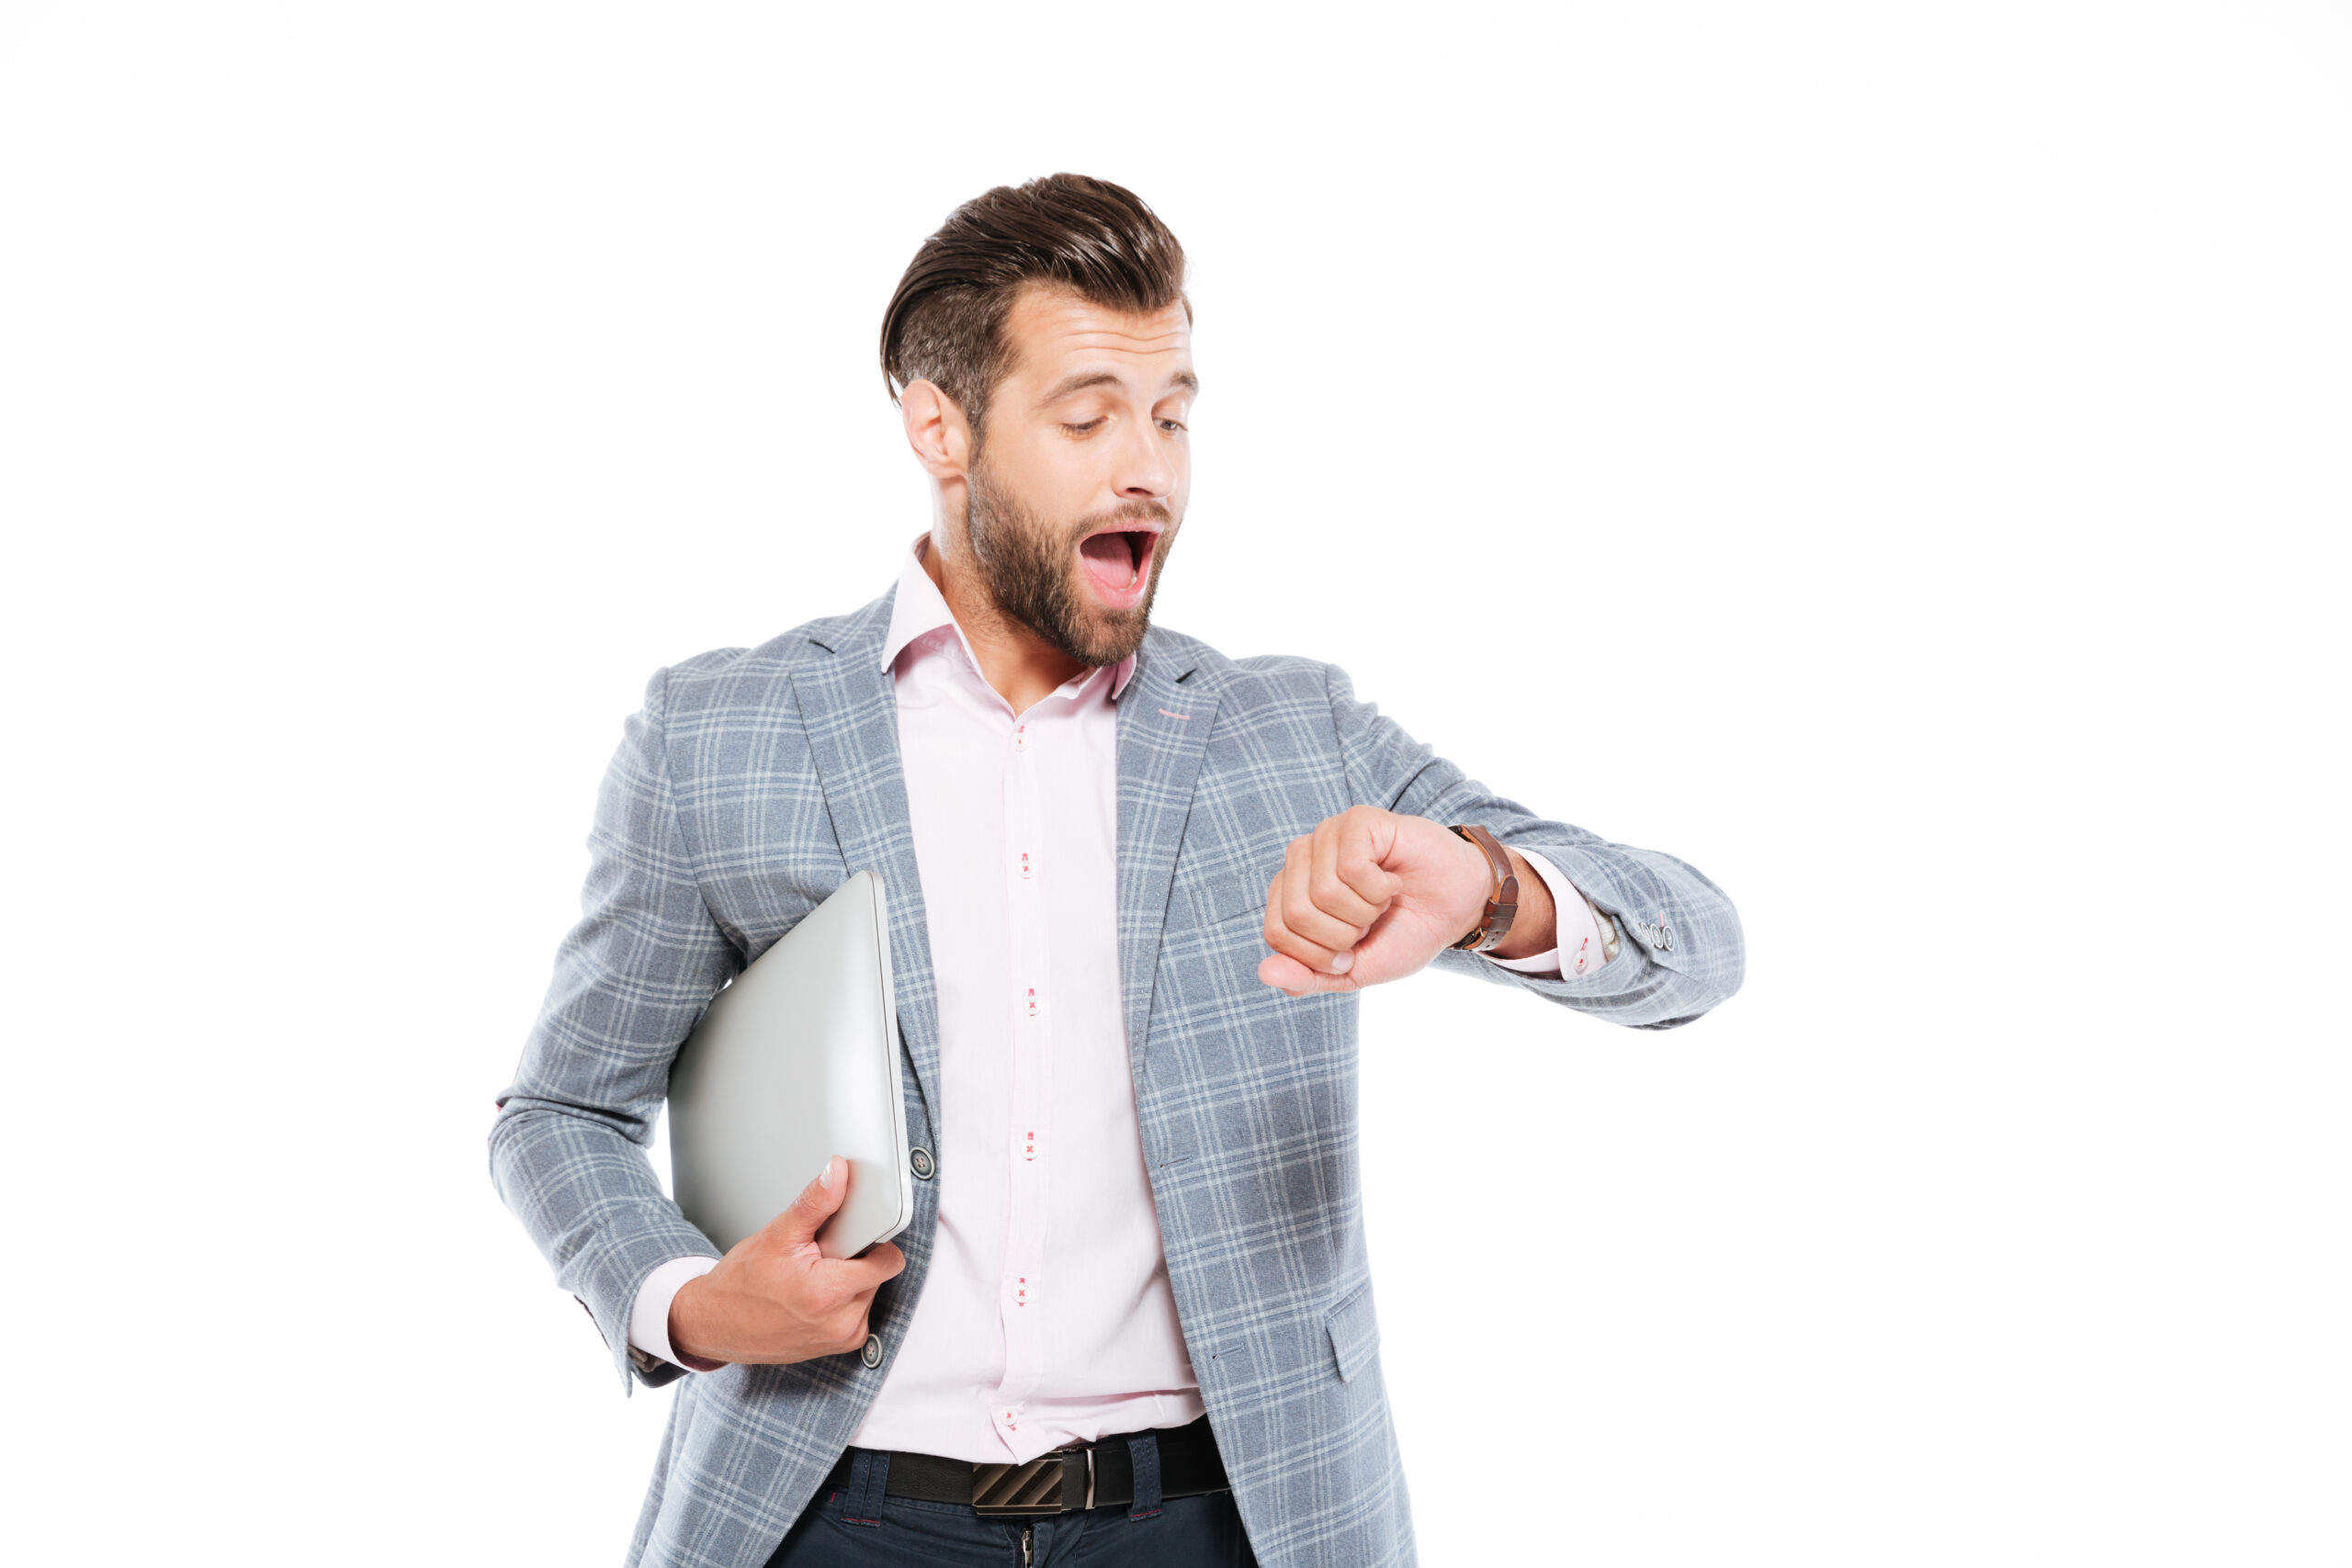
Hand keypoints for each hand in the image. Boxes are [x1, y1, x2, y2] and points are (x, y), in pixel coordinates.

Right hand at [667, 1156, 906, 1365]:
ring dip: (847, 1279)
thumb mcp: (777, 1235)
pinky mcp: (838, 1345)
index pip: (888, 1260)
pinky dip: (841, 1299)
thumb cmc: (740, 1285)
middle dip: (853, 1258)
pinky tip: (812, 1295)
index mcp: (829, 1294)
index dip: (872, 1240)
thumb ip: (815, 1203)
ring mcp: (841, 1339)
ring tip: (810, 1276)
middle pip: (877, 1274)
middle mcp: (841, 1323)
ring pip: (867, 1291)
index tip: (851, 1233)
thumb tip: (838, 1172)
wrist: (714, 1324)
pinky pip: (857, 1311)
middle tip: (817, 1257)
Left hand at [1257, 805, 1517, 995]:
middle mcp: (1300, 858)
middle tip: (1370, 921)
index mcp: (1289, 893)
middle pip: (1296, 915)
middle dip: (1344, 935)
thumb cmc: (1403, 933)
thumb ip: (1309, 976)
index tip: (1351, 948)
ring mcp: (1326, 835)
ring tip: (1382, 899)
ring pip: (1324, 892)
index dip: (1320, 955)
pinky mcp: (1357, 820)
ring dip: (1366, 910)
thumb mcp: (1354, 971)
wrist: (1457, 909)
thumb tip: (1263, 973)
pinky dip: (1379, 888)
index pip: (1276, 934)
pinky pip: (1352, 868)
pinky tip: (1391, 880)